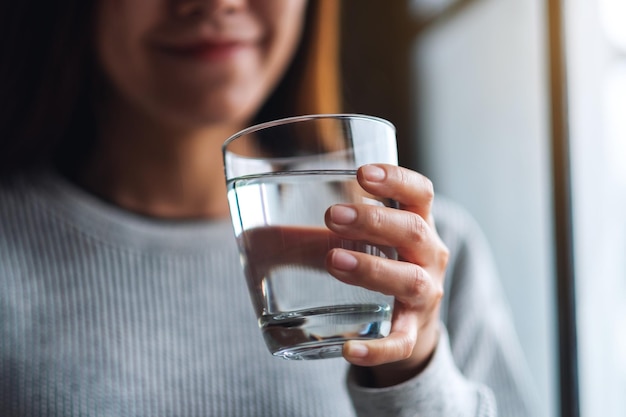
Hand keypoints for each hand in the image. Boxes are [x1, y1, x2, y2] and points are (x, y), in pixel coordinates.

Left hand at [324, 163, 448, 386]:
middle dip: (373, 221)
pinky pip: (401, 342)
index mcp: (417, 224)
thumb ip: (316, 236)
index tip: (363, 173)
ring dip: (372, 268)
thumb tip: (255, 232)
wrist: (408, 326)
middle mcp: (429, 255)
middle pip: (413, 231)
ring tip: (333, 261)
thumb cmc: (378, 268)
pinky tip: (350, 350)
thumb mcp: (359, 244)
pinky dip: (378, 348)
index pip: (420, 193)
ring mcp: (425, 295)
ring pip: (410, 280)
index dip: (397, 179)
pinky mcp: (413, 333)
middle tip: (332, 215)